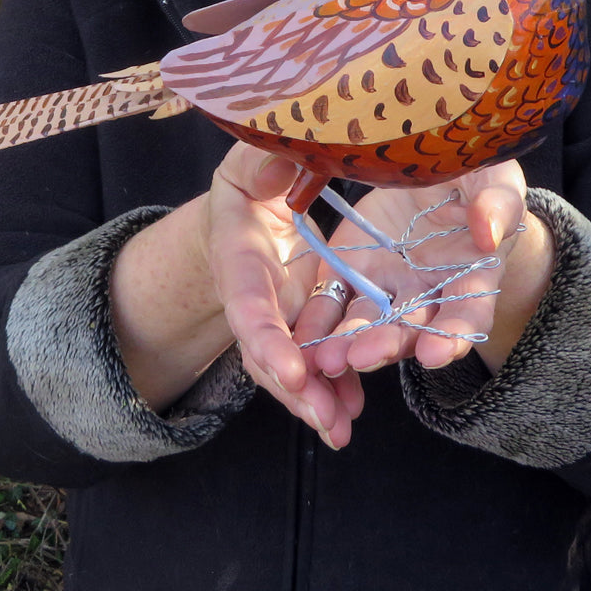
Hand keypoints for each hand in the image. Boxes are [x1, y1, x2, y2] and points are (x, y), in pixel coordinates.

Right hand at [202, 144, 363, 447]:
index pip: (249, 303)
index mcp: (238, 256)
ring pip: (291, 365)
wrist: (252, 199)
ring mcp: (280, 312)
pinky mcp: (306, 316)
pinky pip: (315, 357)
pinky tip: (352, 410)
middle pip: (267, 350)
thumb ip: (261, 161)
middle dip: (294, 387)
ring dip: (314, 399)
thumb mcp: (251, 159)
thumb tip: (276, 168)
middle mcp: (254, 295)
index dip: (266, 337)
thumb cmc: (252, 174)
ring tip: (340, 430)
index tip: (291, 370)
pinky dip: (333, 385)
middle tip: (325, 419)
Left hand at [293, 161, 545, 379]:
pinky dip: (318, 323)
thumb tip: (489, 233)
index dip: (453, 336)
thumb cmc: (476, 175)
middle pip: (410, 327)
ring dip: (348, 343)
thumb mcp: (493, 177)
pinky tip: (302, 338)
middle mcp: (429, 290)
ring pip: (369, 322)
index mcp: (473, 275)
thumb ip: (496, 202)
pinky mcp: (351, 270)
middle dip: (387, 345)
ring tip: (327, 357)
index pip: (468, 313)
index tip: (433, 354)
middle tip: (361, 357)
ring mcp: (388, 284)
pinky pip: (333, 300)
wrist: (432, 169)